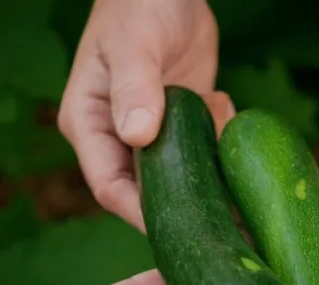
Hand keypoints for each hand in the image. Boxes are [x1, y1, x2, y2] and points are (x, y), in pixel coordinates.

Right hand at [57, 0, 232, 231]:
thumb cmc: (140, 7)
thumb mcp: (135, 46)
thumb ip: (135, 89)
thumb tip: (137, 136)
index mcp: (90, 125)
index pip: (110, 187)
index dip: (141, 213)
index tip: (178, 229)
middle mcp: (118, 137)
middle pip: (147, 191)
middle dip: (183, 204)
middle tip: (223, 221)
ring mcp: (152, 133)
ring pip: (180, 175)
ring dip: (208, 169)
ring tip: (228, 151)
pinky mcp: (183, 124)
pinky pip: (203, 150)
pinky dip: (219, 138)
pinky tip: (224, 105)